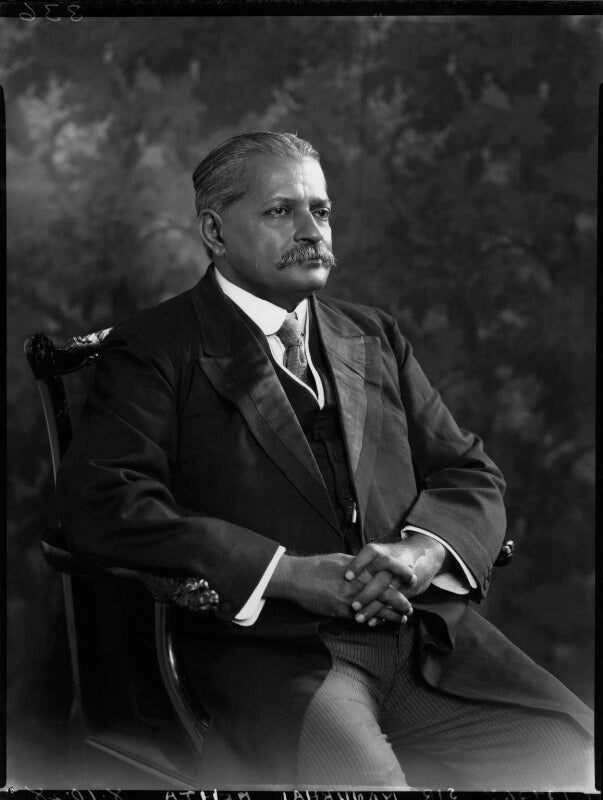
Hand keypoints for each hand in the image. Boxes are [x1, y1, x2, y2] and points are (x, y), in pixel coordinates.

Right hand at [266, 552, 412, 621]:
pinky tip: (380, 622)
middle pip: (388, 596)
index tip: (412, 580)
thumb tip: (371, 565)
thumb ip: (359, 565)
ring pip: (377, 610)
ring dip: (391, 617)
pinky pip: (362, 618)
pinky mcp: (341, 612)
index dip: (403, 577)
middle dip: (402, 604)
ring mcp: (350, 600)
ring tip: (401, 620)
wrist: (297, 579)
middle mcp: (358, 585)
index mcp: (360, 569)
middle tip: (410, 609)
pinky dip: (373, 620)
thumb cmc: (318, 566)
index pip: (388, 573)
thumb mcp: (342, 559)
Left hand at [344, 534, 450, 621]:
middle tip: (353, 606)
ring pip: (390, 595)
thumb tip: (338, 568)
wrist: (423, 555)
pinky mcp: (409, 590)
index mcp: (385, 551)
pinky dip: (385, 615)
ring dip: (375, 608)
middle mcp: (395, 563)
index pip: (371, 553)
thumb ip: (364, 562)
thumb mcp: (381, 552)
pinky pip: (397, 604)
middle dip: (368, 593)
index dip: (358, 563)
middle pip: (382, 578)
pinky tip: (372, 622)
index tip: (346, 577)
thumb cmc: (393, 555)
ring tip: (359, 618)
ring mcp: (403, 578)